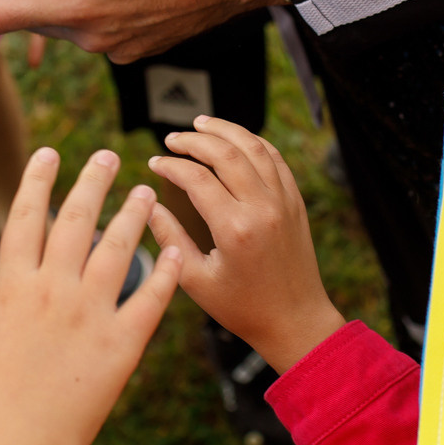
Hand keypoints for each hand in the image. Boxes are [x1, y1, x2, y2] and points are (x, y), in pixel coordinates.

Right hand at [0, 148, 180, 444]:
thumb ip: (0, 320)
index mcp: (11, 287)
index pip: (25, 216)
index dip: (38, 181)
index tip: (51, 153)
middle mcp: (51, 289)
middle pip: (76, 218)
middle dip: (92, 182)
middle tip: (107, 157)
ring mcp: (89, 313)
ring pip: (117, 246)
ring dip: (133, 214)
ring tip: (145, 192)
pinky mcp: (123, 343)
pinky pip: (150, 296)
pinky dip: (164, 271)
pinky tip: (174, 251)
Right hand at [146, 117, 342, 375]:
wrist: (294, 320)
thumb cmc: (242, 307)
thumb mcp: (195, 280)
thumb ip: (169, 238)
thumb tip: (148, 204)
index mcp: (235, 229)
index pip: (196, 178)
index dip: (170, 165)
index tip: (154, 163)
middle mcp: (263, 208)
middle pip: (226, 153)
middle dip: (194, 139)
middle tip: (172, 139)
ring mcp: (283, 202)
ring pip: (255, 147)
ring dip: (226, 130)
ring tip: (201, 124)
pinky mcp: (295, 202)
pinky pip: (275, 159)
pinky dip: (254, 143)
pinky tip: (236, 140)